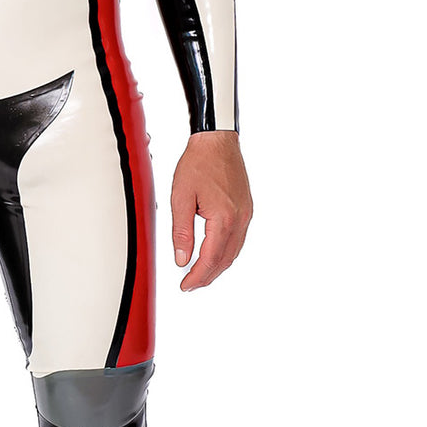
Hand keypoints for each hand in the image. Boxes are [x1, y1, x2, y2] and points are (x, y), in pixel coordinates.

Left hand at [170, 130, 251, 290]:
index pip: (210, 258)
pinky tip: (214, 253)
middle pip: (225, 260)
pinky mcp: (246, 208)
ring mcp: (246, 214)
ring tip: (200, 274)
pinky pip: (238, 238)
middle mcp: (239, 219)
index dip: (197, 276)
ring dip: (217, 266)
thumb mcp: (181, 198)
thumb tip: (181, 259)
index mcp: (223, 218)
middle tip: (190, 285)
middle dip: (207, 276)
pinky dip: (225, 252)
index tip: (185, 286)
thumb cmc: (198, 163)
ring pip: (234, 251)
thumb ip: (181, 232)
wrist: (217, 140)